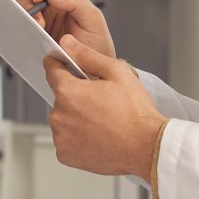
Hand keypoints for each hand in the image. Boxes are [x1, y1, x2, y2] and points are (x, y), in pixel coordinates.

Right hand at [17, 0, 114, 57]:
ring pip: (22, 12)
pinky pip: (23, 32)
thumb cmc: (98, 44)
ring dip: (26, 19)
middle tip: (37, 18)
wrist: (94, 71)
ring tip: (39, 30)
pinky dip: (23, 32)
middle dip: (29, 3)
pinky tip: (33, 38)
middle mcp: (50, 8)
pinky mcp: (35, 40)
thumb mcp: (93, 19)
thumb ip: (76, 1)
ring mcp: (41, 24)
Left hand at [42, 35, 164, 178]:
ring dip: (76, 116)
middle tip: (100, 100)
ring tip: (102, 120)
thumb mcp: (116, 72)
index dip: (61, 65)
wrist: (147, 147)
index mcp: (68, 92)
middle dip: (76, 95)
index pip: (51, 70)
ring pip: (63, 118)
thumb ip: (87, 55)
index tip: (69, 68)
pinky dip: (77, 137)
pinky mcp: (66, 155)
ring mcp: (61, 137)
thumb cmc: (135, 112)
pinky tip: (98, 135)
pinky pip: (66, 139)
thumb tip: (67, 43)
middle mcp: (59, 115)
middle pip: (60, 96)